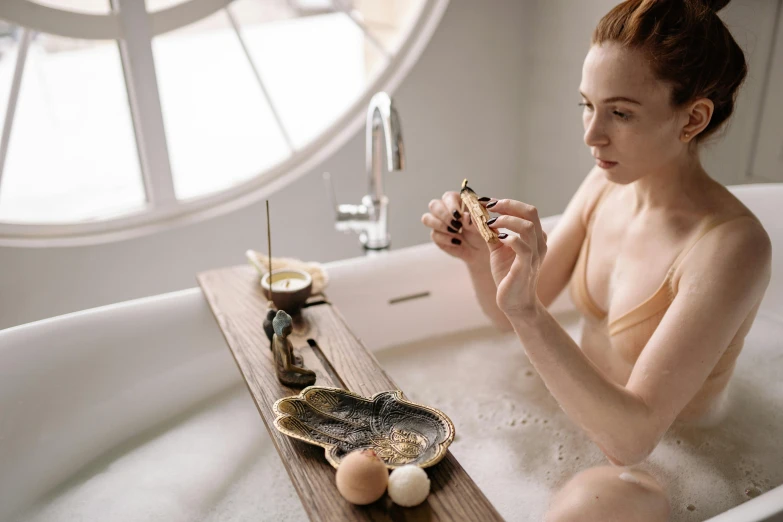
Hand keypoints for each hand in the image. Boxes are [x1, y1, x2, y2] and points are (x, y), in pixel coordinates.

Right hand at [421, 191, 489, 267]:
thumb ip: (474, 219)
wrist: (481, 249)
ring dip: (441, 226)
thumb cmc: (483, 232)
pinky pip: (434, 235)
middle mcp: (445, 209)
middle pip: (433, 205)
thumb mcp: (482, 225)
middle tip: (456, 225)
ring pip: (427, 218)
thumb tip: (464, 216)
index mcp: (457, 201)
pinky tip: (458, 242)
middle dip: (444, 215)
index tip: (458, 215)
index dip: (451, 205)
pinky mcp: (436, 235)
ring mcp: (438, 222)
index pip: (448, 197)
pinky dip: (446, 239)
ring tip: (456, 232)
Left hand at [485, 199, 547, 316]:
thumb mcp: (499, 250)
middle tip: (490, 206)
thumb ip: (493, 233)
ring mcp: (534, 255)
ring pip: (528, 226)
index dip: (508, 203)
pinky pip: (522, 247)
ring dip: (507, 220)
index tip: (488, 202)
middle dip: (508, 205)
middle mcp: (538, 243)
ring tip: (492, 222)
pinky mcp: (526, 267)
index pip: (527, 211)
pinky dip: (509, 238)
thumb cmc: (508, 276)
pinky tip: (498, 238)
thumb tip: (481, 217)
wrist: (514, 303)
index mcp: (534, 237)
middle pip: (531, 212)